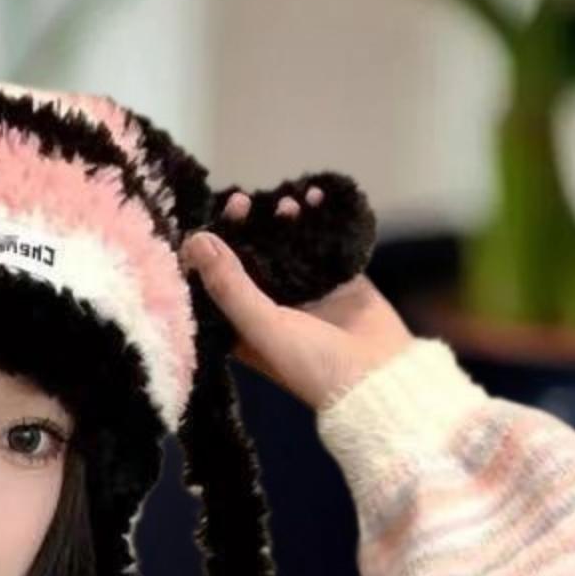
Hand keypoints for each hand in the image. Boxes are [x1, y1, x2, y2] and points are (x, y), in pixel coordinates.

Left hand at [180, 206, 413, 410]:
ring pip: (285, 240)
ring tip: (289, 202)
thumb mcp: (262, 328)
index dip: (208, 248)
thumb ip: (230, 286)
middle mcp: (269, 304)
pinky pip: (324, 237)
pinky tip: (316, 196)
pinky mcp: (337, 275)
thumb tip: (196, 241)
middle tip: (244, 202)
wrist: (379, 378)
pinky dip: (319, 215)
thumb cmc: (312, 365)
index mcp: (240, 324)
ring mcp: (304, 287)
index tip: (209, 223)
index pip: (215, 278)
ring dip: (282, 216)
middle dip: (245, 224)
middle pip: (248, 252)